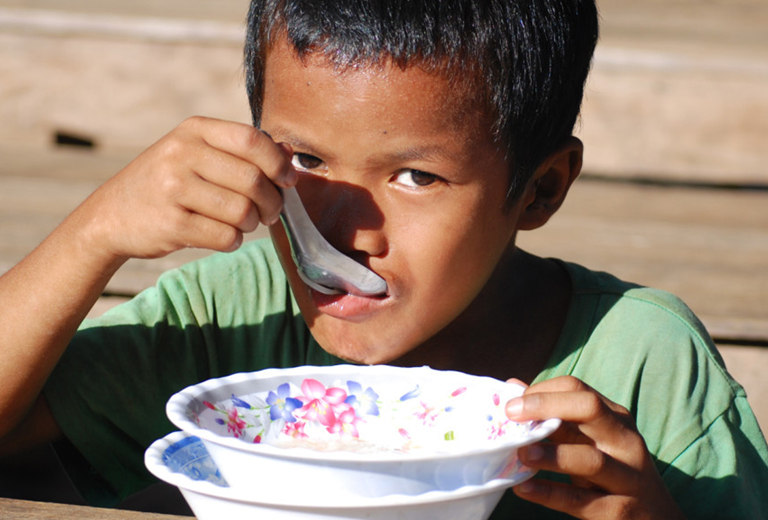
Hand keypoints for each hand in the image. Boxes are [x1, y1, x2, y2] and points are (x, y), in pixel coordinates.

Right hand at [72, 116, 296, 261]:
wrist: (110, 216)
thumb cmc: (166, 183)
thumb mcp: (196, 154)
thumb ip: (241, 152)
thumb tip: (289, 155)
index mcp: (193, 130)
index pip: (252, 140)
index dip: (279, 163)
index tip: (288, 181)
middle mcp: (181, 153)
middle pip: (253, 180)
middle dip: (272, 202)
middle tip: (271, 213)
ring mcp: (173, 188)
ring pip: (242, 211)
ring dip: (253, 224)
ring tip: (245, 224)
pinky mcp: (171, 224)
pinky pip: (225, 236)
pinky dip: (234, 240)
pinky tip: (224, 235)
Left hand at [505, 376, 685, 518]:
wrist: (656, 519)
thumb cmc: (613, 472)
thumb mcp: (591, 440)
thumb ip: (555, 416)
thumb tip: (513, 386)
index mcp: (616, 418)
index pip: (579, 390)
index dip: (542, 392)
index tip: (512, 403)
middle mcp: (626, 441)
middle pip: (589, 409)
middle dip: (546, 407)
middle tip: (510, 414)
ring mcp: (627, 477)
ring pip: (590, 459)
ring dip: (551, 454)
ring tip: (521, 453)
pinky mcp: (618, 510)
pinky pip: (580, 500)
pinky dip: (549, 493)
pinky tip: (524, 488)